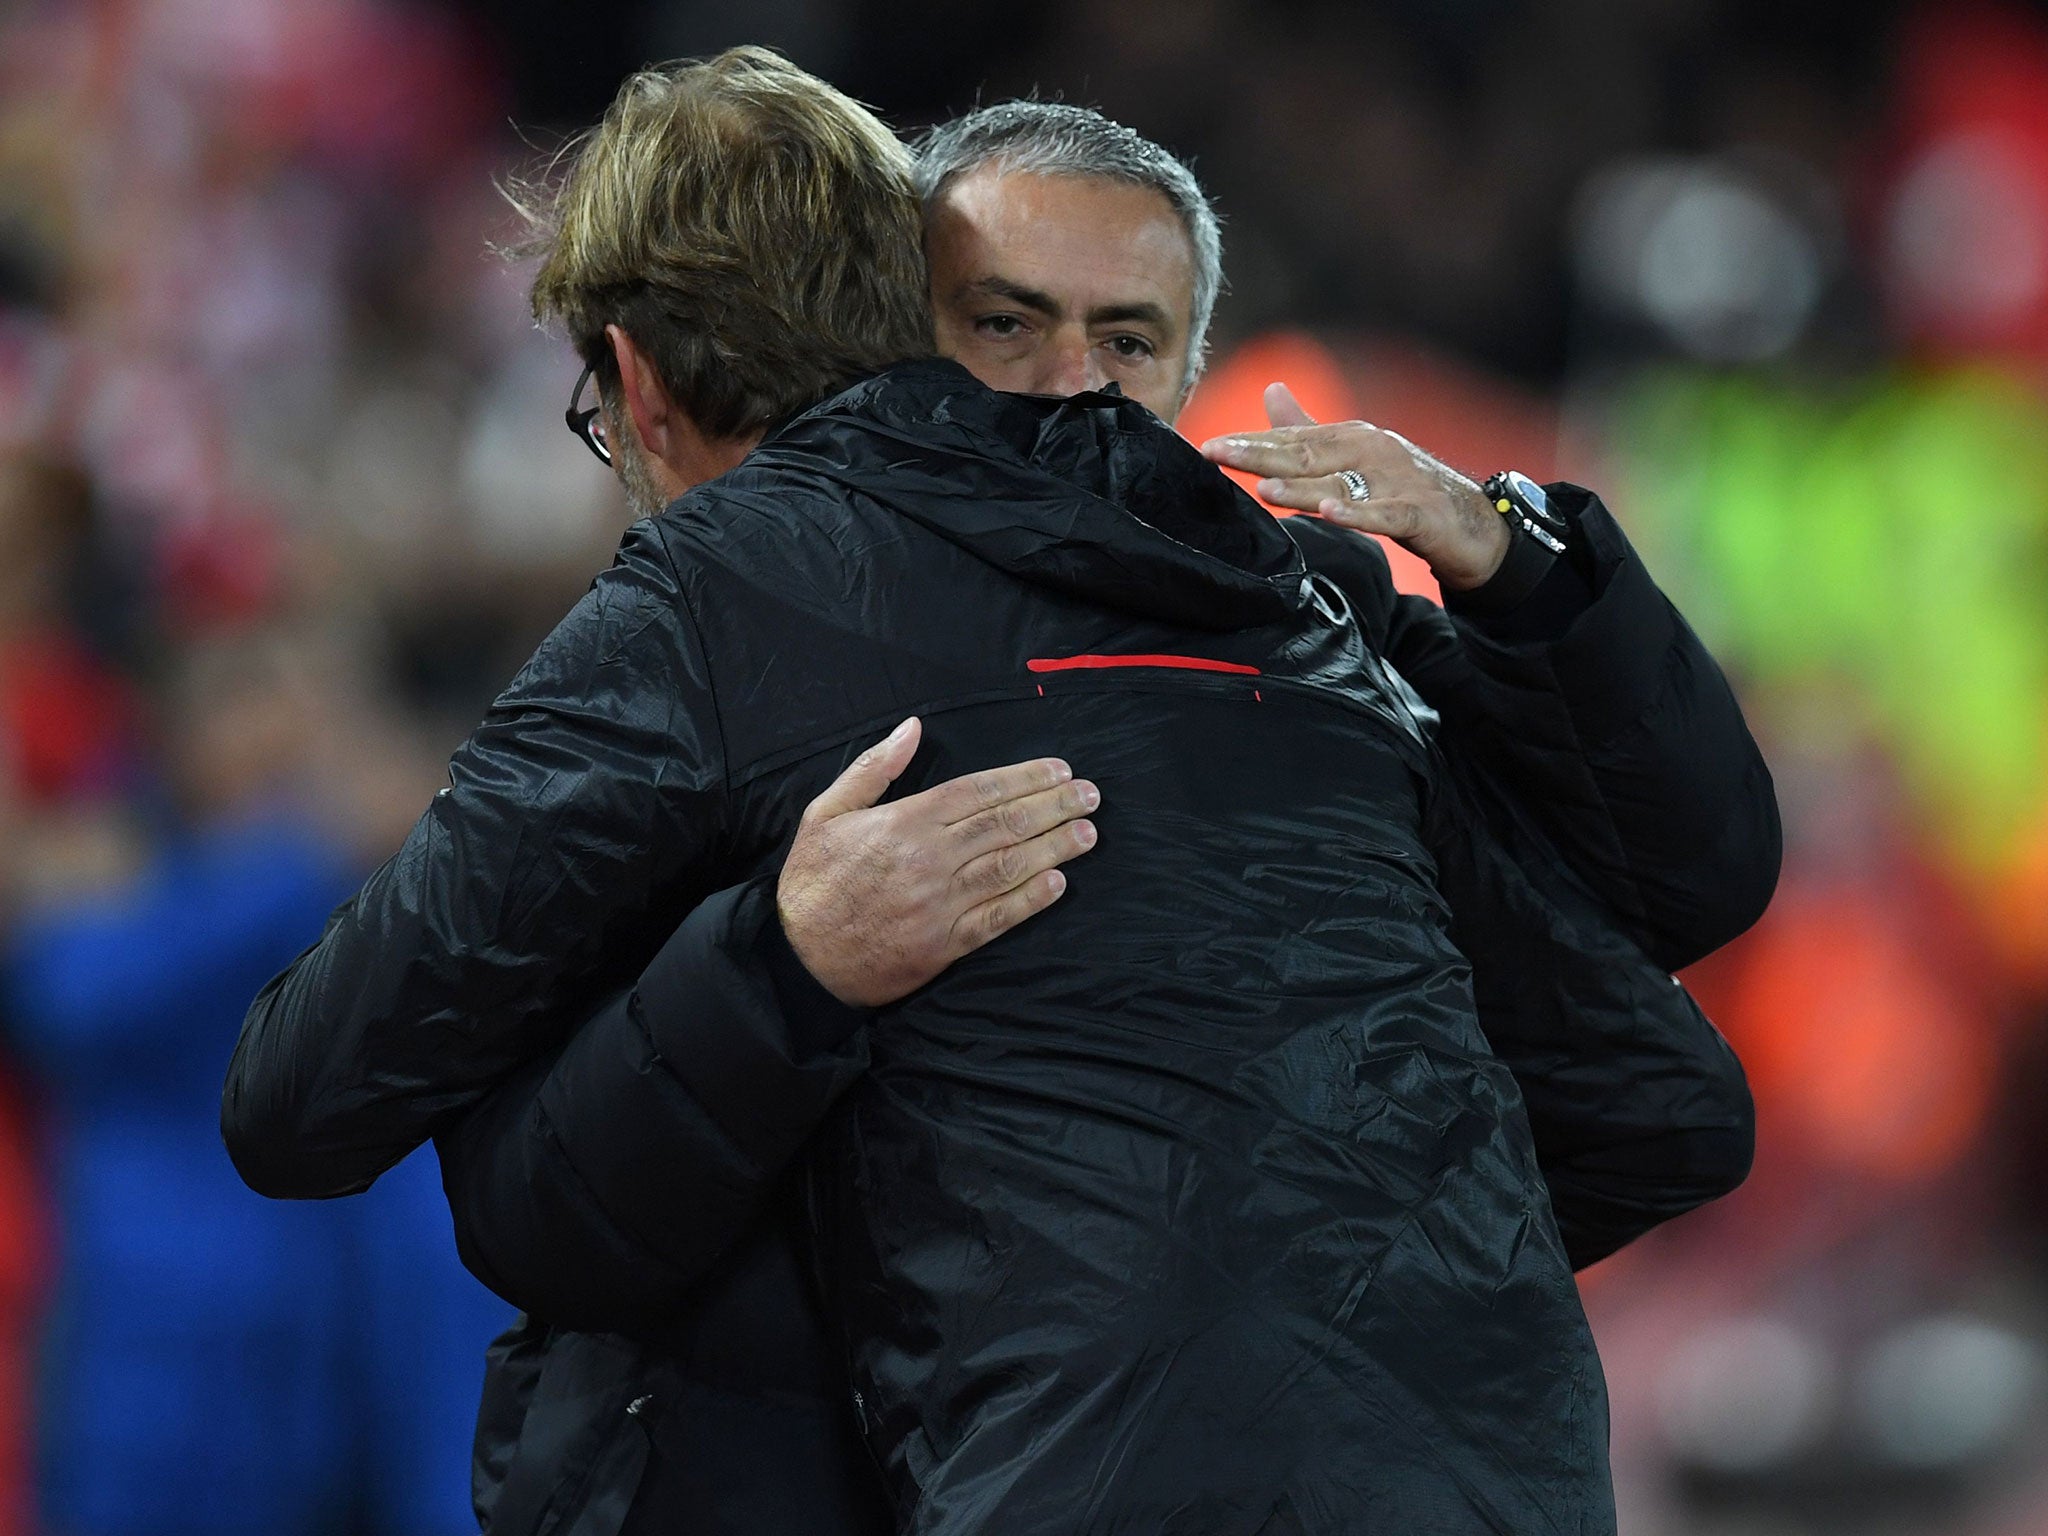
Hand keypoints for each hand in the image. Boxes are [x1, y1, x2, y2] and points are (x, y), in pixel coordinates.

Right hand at [777, 717, 1100, 1006]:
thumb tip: (913, 727)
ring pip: (1009, 868)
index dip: (1024, 779)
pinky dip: (1030, 900)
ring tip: (1087, 833)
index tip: (1059, 770)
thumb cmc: (812, 882)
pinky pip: (997, 919)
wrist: (797, 960)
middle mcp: (927, 860)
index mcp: (902, 823)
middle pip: (1004, 825)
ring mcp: (938, 905)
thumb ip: (874, 768)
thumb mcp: (826, 812)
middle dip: (1053, 807)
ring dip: (1055, 848)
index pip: (978, 791)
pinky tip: (1058, 883)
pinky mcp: (944, 946)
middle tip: (1090, 796)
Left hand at [1200, 383, 1511, 591]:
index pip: (1292, 440)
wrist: (1472, 522)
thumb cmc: (1404, 488)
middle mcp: (1371, 451)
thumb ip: (1309, 429)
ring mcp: (1397, 481)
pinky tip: (1330, 512)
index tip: (1208, 447)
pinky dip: (1358, 514)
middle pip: (1308, 456)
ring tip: (1262, 488)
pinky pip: (1385, 514)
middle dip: (1260, 456)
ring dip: (1301, 487)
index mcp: (1351, 438)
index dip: (1251, 443)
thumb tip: (1269, 389)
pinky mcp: (1420, 513)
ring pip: (1340, 485)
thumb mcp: (1353, 456)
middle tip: (1217, 454)